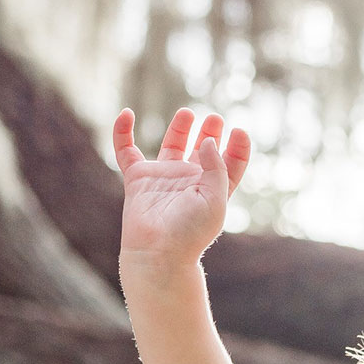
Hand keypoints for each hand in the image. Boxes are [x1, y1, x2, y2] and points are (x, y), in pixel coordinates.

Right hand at [115, 109, 249, 264]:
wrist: (158, 250)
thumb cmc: (190, 231)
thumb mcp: (215, 199)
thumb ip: (215, 168)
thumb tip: (208, 141)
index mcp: (214, 190)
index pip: (230, 165)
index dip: (238, 148)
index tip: (241, 131)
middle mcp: (190, 182)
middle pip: (202, 152)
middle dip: (210, 135)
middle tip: (215, 118)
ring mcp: (164, 179)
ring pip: (172, 146)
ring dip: (179, 129)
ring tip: (188, 113)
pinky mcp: (138, 178)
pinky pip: (126, 150)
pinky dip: (122, 131)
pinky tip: (127, 114)